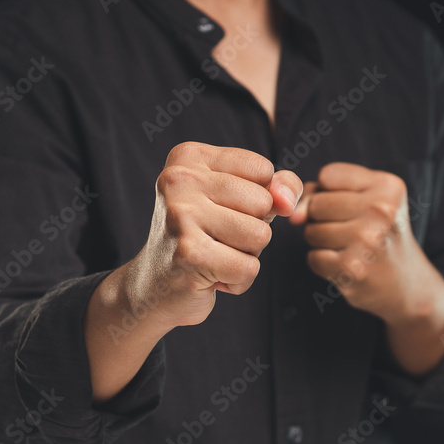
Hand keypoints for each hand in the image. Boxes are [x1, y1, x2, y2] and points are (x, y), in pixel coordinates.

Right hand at [126, 141, 302, 330]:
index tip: (220, 211)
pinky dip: (238, 281)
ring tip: (213, 256)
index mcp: (188, 157)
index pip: (263, 171)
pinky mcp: (189, 254)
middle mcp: (180, 179)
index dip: (256, 200)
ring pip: (260, 236)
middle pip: (263, 203)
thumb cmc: (204, 237)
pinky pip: (248, 268)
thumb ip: (276, 187)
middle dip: (252, 230)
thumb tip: (287, 201)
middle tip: (215, 238)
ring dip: (246, 256)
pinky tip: (210, 276)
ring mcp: (181, 216)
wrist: (156, 286)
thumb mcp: (239, 200)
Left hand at [290, 162, 443, 328]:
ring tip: (351, 248)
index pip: (327, 176)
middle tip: (354, 231)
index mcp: (388, 187)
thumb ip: (320, 192)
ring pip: (311, 231)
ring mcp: (367, 241)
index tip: (355, 207)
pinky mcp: (352, 269)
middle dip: (324, 219)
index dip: (331, 193)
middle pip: (317, 204)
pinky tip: (347, 266)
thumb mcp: (363, 199)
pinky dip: (324, 264)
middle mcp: (381, 211)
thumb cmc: (377, 233)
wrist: (405, 283)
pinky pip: (313, 257)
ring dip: (323, 242)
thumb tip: (294, 214)